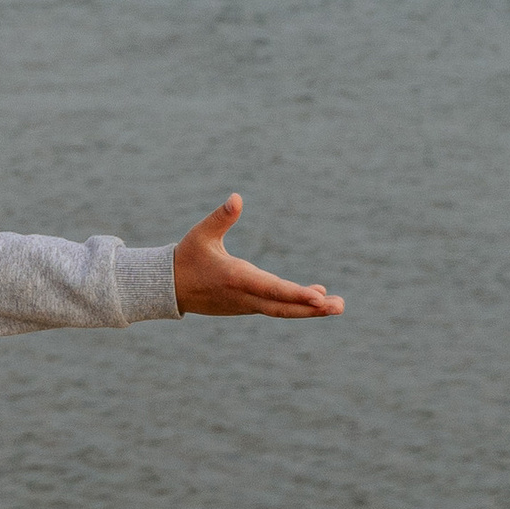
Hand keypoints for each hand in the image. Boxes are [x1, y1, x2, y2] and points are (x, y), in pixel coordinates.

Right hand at [173, 193, 340, 318]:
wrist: (168, 288)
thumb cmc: (186, 257)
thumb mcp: (201, 234)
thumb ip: (221, 217)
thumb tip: (237, 198)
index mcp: (236, 278)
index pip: (272, 289)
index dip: (297, 294)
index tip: (319, 298)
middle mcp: (245, 296)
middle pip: (283, 307)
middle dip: (312, 309)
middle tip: (340, 306)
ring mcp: (247, 305)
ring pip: (282, 310)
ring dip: (309, 310)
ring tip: (337, 305)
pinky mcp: (247, 306)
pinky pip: (276, 308)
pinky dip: (296, 305)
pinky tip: (316, 298)